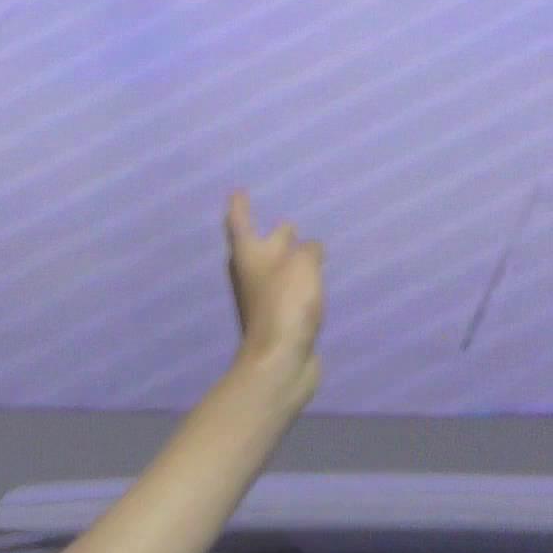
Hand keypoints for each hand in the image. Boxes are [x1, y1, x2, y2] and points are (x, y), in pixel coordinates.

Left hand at [226, 189, 324, 378]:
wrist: (280, 361)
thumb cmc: (286, 304)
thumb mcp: (303, 265)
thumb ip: (309, 250)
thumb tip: (311, 249)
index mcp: (250, 255)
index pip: (241, 222)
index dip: (240, 206)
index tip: (239, 191)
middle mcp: (253, 276)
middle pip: (261, 248)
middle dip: (273, 235)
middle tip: (287, 223)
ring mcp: (265, 301)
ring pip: (278, 272)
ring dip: (290, 260)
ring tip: (308, 249)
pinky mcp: (280, 321)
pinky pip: (291, 294)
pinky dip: (300, 284)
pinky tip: (313, 282)